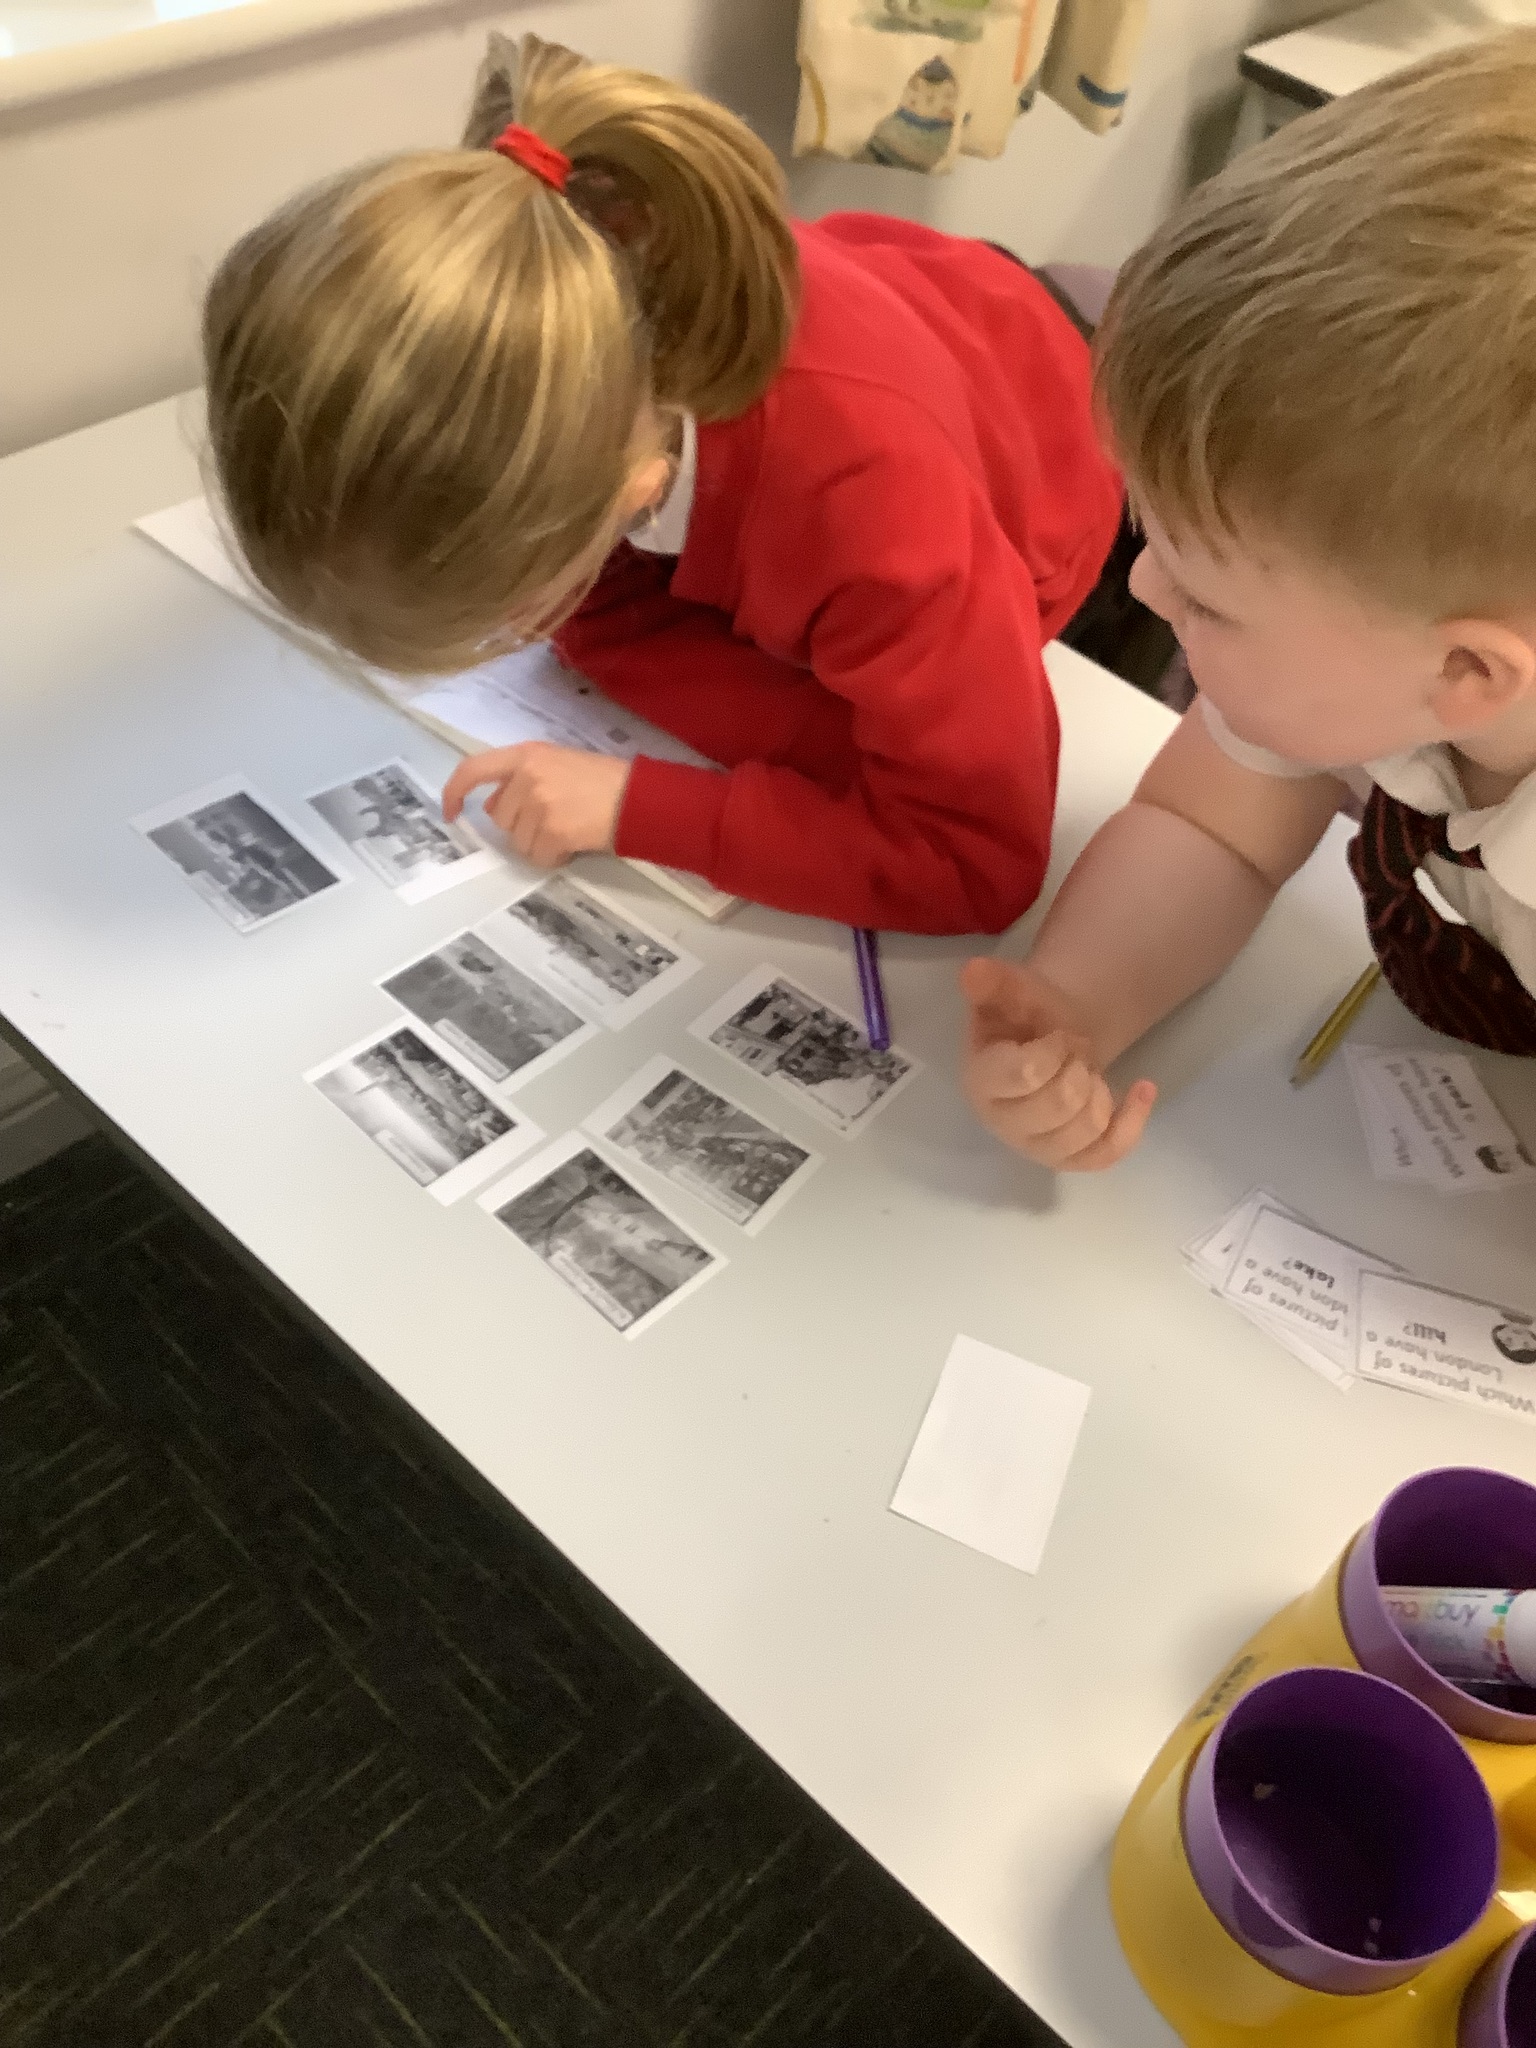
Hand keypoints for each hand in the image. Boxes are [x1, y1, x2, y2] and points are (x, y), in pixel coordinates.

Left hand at [441, 744, 630, 867]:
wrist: (638, 797)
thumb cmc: (603, 779)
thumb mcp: (557, 763)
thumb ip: (522, 778)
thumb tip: (492, 806)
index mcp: (525, 755)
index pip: (473, 769)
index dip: (454, 792)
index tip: (450, 813)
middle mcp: (527, 776)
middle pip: (499, 817)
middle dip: (520, 825)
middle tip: (553, 819)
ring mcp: (539, 804)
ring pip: (517, 842)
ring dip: (538, 843)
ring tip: (568, 829)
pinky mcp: (553, 830)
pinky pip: (538, 857)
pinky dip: (553, 857)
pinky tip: (574, 843)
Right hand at [961, 956, 1156, 1170]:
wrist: (1049, 1039)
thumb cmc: (1024, 1016)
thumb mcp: (1011, 990)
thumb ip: (994, 981)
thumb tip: (974, 969)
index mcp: (982, 1081)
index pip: (1026, 1075)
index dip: (1054, 1049)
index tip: (1058, 1034)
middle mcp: (1002, 1123)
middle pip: (1061, 1104)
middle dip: (1079, 1068)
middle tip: (1074, 1052)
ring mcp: (1036, 1147)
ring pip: (1086, 1131)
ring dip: (1100, 1092)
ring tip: (1090, 1072)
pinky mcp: (1069, 1160)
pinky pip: (1107, 1155)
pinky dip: (1132, 1122)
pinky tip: (1141, 1088)